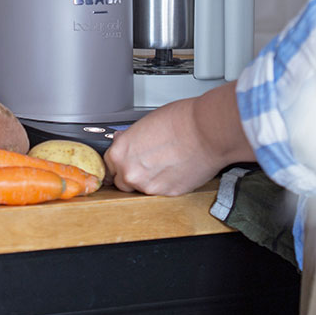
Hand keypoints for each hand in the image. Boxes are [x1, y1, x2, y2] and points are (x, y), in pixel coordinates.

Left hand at [105, 84, 255, 195]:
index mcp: (120, 153)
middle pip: (122, 181)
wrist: (206, 131)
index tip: (125, 160)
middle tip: (146, 162)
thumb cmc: (180, 120)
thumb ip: (130, 139)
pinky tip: (175, 168)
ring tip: (165, 162)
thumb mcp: (144, 123)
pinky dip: (167, 183)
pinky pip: (162, 191)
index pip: (108, 165)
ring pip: (142, 188)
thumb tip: (125, 142)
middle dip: (131, 173)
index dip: (119, 161)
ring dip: (150, 179)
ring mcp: (150, 187)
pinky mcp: (169, 194)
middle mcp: (131, 173)